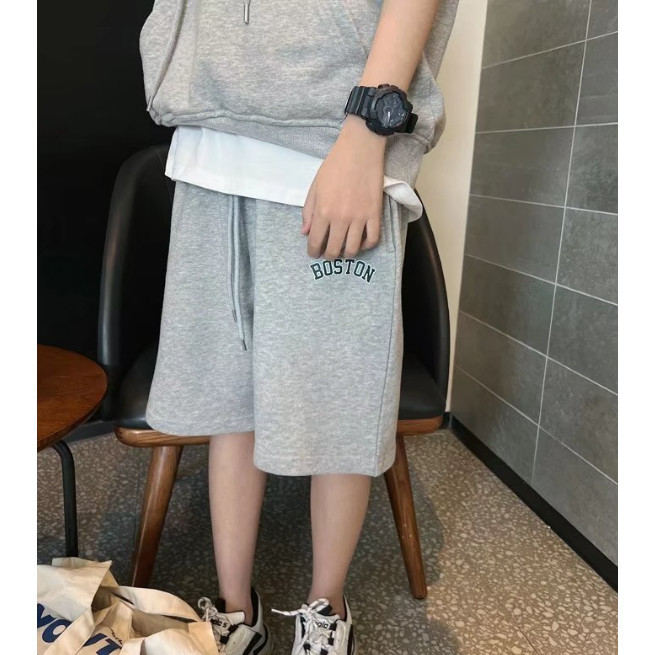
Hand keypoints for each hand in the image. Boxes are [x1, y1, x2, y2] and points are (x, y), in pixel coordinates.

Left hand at [302, 114, 386, 258]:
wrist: (359, 150)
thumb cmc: (334, 166)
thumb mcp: (315, 187)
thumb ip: (309, 211)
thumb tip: (305, 232)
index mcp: (323, 212)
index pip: (315, 242)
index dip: (313, 251)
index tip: (313, 253)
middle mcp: (341, 218)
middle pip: (334, 250)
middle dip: (329, 255)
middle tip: (328, 253)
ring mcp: (360, 218)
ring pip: (353, 249)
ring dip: (347, 254)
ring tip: (344, 250)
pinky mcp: (375, 214)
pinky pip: (373, 239)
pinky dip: (367, 245)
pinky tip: (361, 242)